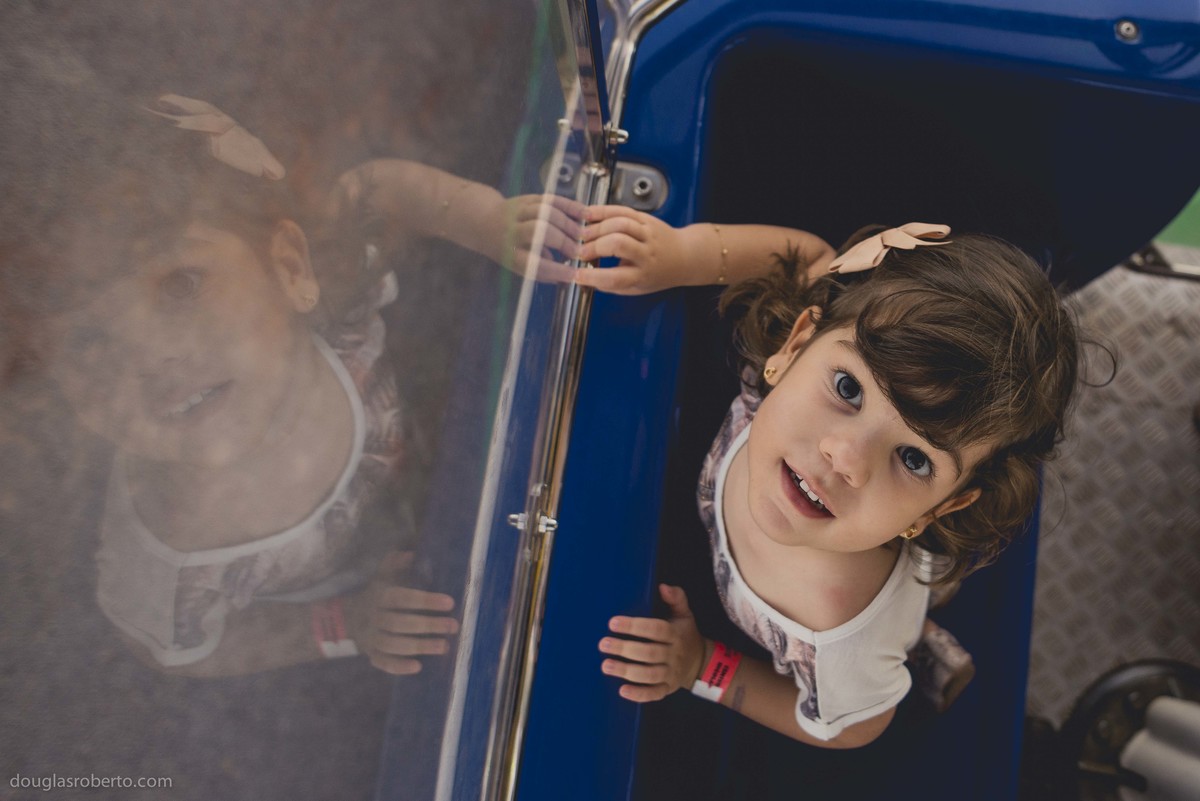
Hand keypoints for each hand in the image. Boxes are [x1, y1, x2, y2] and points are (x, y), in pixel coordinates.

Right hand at [346, 551, 458, 675]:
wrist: (345, 619)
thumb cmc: (376, 596)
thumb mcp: (382, 577)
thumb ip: (394, 564)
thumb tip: (410, 553)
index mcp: (380, 596)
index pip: (402, 598)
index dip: (425, 601)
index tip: (450, 603)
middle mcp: (374, 617)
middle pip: (400, 623)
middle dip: (428, 625)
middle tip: (453, 626)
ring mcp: (371, 638)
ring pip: (393, 644)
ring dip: (419, 647)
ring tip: (444, 646)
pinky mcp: (371, 655)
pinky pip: (383, 663)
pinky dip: (399, 667)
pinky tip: (418, 667)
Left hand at [464, 193, 583, 283]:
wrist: (484, 222)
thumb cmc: (507, 249)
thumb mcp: (518, 265)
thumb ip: (541, 270)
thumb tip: (567, 276)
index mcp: (509, 254)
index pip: (533, 263)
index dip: (555, 269)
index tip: (573, 274)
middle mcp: (512, 231)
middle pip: (540, 232)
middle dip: (563, 242)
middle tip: (578, 251)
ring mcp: (518, 212)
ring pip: (546, 212)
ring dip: (567, 223)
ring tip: (581, 234)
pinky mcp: (527, 198)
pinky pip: (550, 199)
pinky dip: (568, 205)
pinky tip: (582, 213)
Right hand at [574, 206, 698, 294]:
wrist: (683, 257)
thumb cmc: (658, 274)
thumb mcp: (637, 288)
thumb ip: (613, 285)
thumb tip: (586, 280)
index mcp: (643, 274)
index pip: (615, 277)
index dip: (592, 276)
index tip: (577, 275)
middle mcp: (647, 253)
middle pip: (618, 244)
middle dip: (594, 247)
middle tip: (580, 252)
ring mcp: (647, 233)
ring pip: (620, 224)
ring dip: (597, 228)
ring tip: (583, 235)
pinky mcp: (645, 218)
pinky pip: (623, 210)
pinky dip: (603, 210)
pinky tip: (589, 215)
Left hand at [598, 584, 706, 701]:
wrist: (701, 663)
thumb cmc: (685, 634)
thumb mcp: (685, 614)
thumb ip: (676, 598)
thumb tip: (662, 586)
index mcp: (676, 634)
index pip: (656, 629)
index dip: (635, 626)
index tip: (613, 623)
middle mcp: (674, 655)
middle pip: (649, 653)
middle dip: (625, 649)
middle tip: (603, 644)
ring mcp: (671, 674)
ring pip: (649, 675)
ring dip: (627, 671)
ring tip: (606, 665)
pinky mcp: (667, 689)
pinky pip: (654, 694)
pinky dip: (639, 694)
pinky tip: (622, 691)